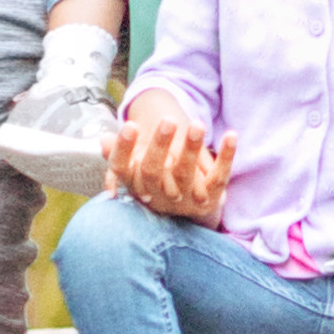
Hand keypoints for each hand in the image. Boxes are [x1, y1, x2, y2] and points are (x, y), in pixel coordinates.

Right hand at [103, 96, 237, 223]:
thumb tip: (102, 140)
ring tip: (197, 123)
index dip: (124, 149)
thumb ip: (120, 154)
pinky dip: (226, 156)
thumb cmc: (157, 184)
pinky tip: (231, 135)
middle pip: (152, 171)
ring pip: (185, 174)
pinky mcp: (210, 199)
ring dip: (191, 148)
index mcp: (135, 185)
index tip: (130, 125)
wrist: (187, 212)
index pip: (122, 168)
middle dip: (159, 146)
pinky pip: (218, 177)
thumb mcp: (136, 171)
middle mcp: (157, 195)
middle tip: (167, 121)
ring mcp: (184, 199)